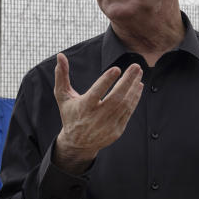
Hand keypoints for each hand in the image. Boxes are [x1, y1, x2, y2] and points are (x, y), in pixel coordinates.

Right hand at [52, 53, 143, 172]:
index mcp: (83, 108)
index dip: (106, 81)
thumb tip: (60, 55)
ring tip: (138, 73)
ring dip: (133, 88)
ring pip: (125, 105)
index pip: (96, 93)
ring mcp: (108, 126)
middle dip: (127, 81)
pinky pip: (128, 112)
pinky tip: (138, 86)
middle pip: (115, 98)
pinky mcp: (116, 131)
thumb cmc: (70, 114)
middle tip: (136, 66)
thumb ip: (61, 76)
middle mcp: (96, 118)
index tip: (116, 68)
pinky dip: (135, 99)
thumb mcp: (62, 96)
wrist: (77, 143)